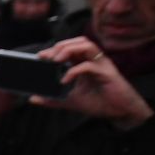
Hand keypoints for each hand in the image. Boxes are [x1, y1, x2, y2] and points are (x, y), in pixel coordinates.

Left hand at [33, 38, 153, 129]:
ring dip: (69, 50)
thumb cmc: (100, 103)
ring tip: (56, 61)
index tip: (40, 56)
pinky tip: (65, 80)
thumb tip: (33, 99)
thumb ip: (52, 99)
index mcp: (86, 63)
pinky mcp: (108, 73)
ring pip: (87, 46)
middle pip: (79, 41)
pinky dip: (74, 70)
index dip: (56, 48)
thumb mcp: (71, 101)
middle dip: (60, 46)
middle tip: (46, 57)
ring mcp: (103, 65)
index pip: (71, 48)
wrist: (121, 112)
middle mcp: (95, 60)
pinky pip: (89, 65)